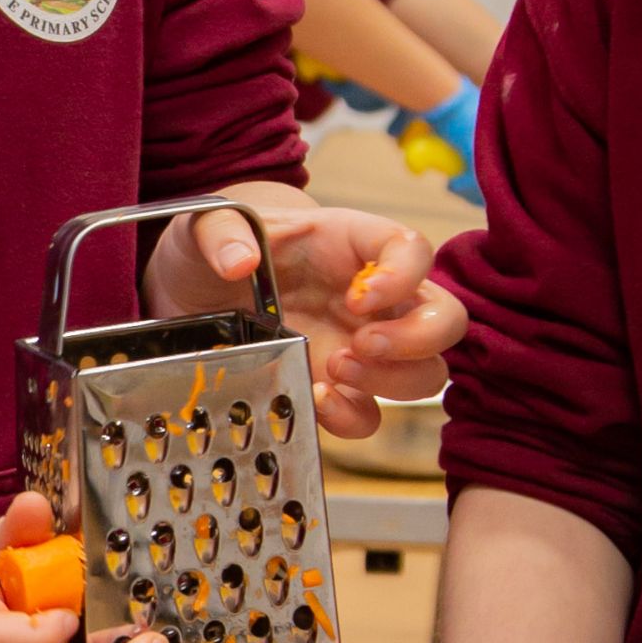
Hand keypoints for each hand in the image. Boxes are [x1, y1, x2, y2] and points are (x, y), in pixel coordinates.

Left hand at [142, 187, 464, 442]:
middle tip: (360, 344)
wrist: (196, 284)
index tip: (360, 297)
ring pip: (425, 372)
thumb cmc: (218, 244)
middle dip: (417, 339)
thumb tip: (240, 262)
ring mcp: (360, 345)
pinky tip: (315, 401)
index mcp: (350, 243)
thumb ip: (219, 231)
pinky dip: (353, 418)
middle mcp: (371, 297)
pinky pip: (370, 414)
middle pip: (445, 318)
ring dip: (392, 382)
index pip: (412, 249)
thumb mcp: (204, 224)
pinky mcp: (335, 387)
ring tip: (334, 371)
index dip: (403, 275)